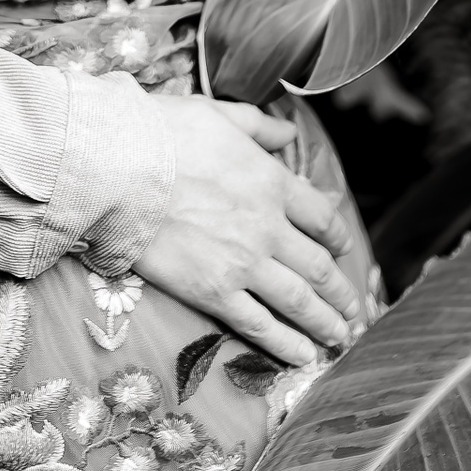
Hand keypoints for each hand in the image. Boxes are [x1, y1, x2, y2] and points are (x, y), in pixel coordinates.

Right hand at [129, 96, 362, 365]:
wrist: (117, 168)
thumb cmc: (162, 134)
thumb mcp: (220, 114)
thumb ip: (258, 127)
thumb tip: (287, 133)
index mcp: (273, 183)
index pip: (321, 217)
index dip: (337, 237)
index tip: (343, 250)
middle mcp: (268, 227)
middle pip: (318, 266)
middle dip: (339, 291)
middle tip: (353, 308)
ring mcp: (243, 263)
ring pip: (298, 300)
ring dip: (324, 321)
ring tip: (340, 337)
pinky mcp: (212, 291)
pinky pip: (258, 323)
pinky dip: (284, 342)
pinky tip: (302, 356)